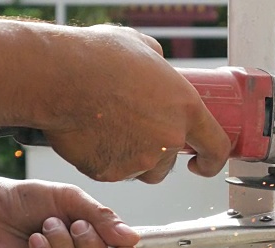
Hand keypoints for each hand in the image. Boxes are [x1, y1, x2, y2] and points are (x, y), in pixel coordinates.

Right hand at [27, 24, 230, 182]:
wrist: (58, 76)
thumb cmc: (98, 58)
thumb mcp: (143, 48)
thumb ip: (161, 67)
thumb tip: (158, 69)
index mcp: (185, 108)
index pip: (215, 147)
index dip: (212, 161)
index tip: (202, 164)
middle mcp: (167, 139)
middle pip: (169, 162)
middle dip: (155, 152)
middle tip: (132, 129)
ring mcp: (138, 160)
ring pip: (140, 169)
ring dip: (130, 156)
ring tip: (107, 127)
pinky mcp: (109, 172)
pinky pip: (111, 171)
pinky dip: (104, 158)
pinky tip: (90, 134)